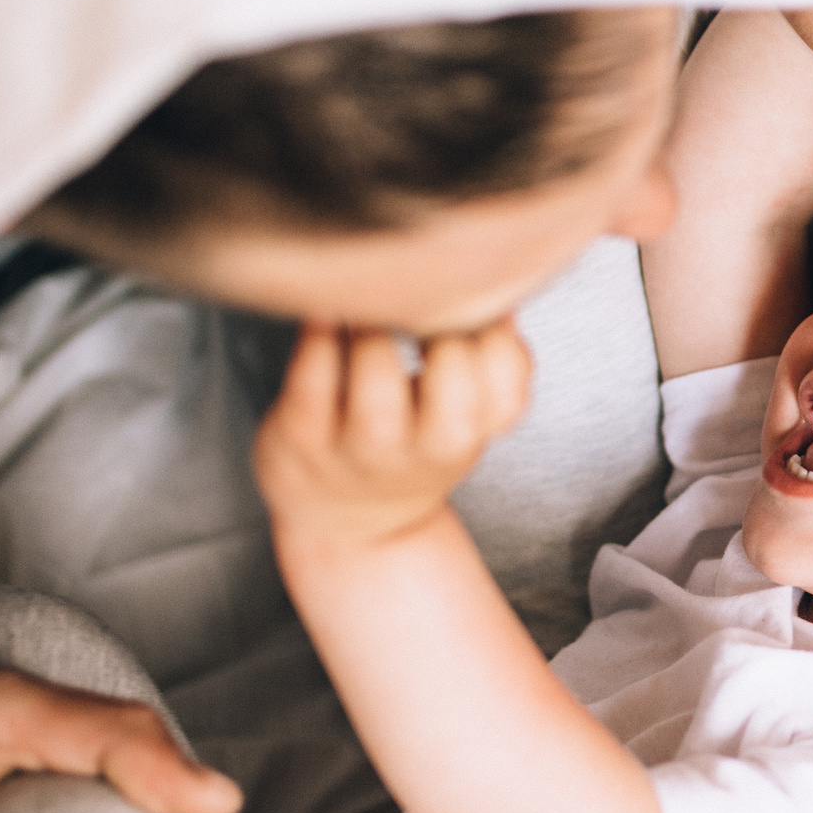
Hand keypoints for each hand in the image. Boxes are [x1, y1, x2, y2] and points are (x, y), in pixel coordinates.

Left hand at [255, 319, 531, 553]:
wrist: (344, 519)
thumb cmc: (409, 449)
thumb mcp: (466, 420)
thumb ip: (494, 364)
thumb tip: (500, 293)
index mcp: (469, 434)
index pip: (510, 376)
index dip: (493, 326)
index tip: (465, 305)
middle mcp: (422, 447)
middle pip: (456, 373)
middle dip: (440, 323)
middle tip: (416, 302)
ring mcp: (360, 445)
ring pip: (378, 371)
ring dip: (373, 324)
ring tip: (368, 304)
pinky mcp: (302, 433)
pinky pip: (312, 370)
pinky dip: (319, 332)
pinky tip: (325, 312)